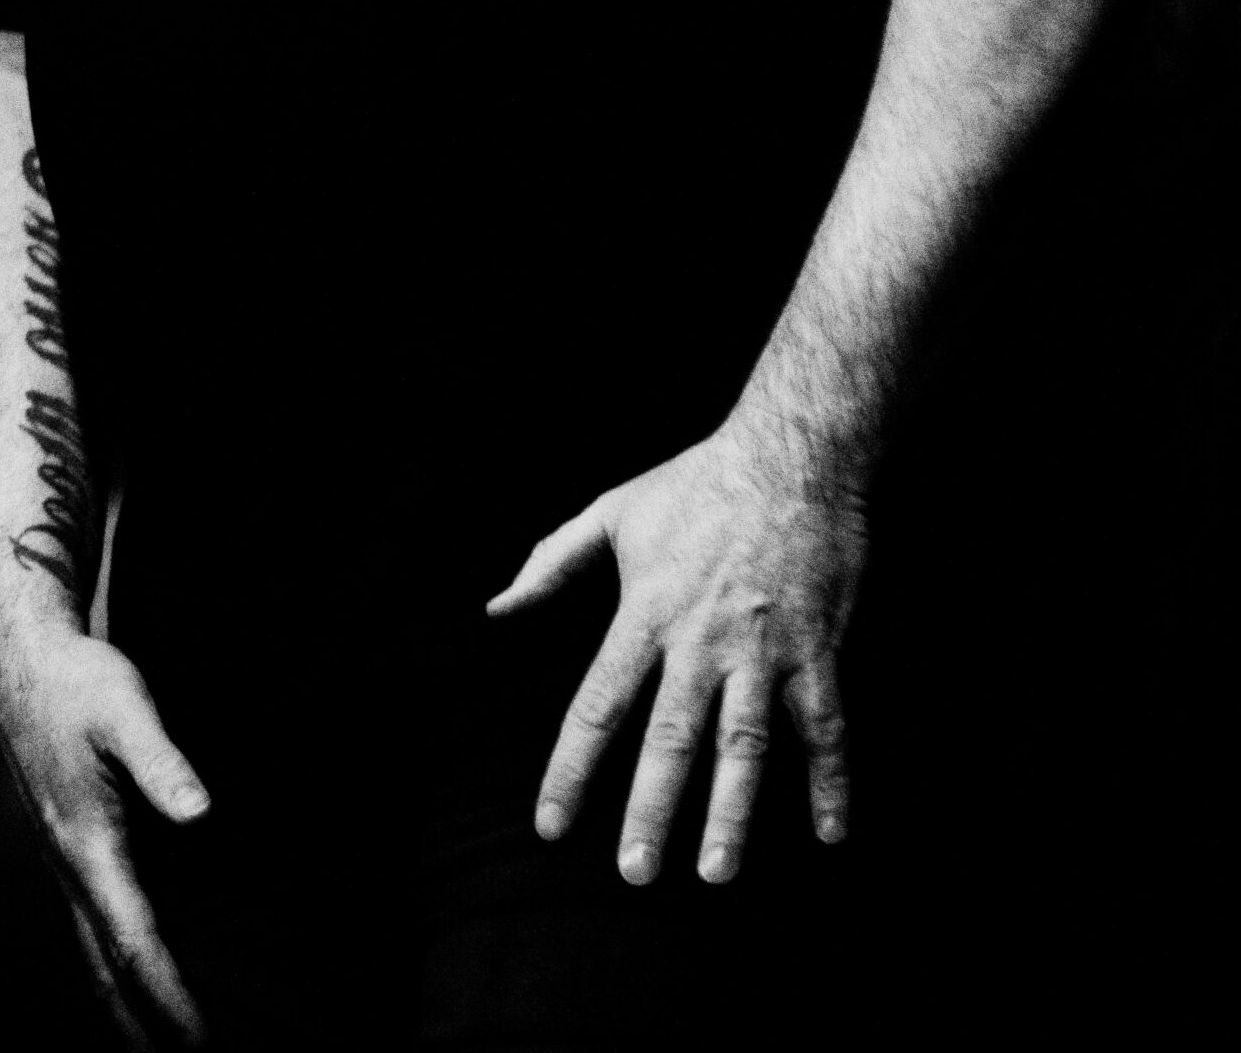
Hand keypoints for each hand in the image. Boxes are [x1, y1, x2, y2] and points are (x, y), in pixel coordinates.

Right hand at [0, 620, 210, 1045]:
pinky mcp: (67, 846)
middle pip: (107, 969)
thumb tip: (200, 813)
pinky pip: (91, 925)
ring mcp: (63, 861)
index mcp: (88, 846)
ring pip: (93, 952)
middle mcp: (71, 867)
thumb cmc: (77, 681)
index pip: (134, 942)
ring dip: (123, 1004)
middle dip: (142, 1025)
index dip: (167, 997)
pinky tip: (131, 970)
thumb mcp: (126, 708)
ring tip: (154, 1046)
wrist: (23, 661)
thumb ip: (162, 762)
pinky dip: (114, 964)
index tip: (197, 1042)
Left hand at [486, 413, 865, 884]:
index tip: (550, 826)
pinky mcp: (818, 647)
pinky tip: (830, 832)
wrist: (790, 453)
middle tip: (634, 874)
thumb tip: (494, 609)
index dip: (572, 767)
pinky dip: (832, 780)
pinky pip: (827, 725)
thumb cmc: (695, 483)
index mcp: (646, 612)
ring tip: (716, 872)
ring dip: (733, 811)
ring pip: (745, 742)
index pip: (598, 703)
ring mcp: (763, 647)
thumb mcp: (611, 512)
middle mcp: (701, 638)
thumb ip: (550, 564)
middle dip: (651, 809)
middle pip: (670, 737)